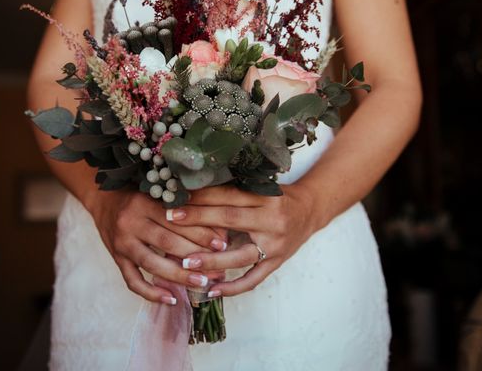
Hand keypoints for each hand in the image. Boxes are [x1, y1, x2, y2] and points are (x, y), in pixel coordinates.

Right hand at [87, 189, 227, 304]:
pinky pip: (133, 280)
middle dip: (195, 256)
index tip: (222, 244)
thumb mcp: (156, 194)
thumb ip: (181, 207)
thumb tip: (215, 224)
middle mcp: (131, 223)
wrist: (103, 200)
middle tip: (218, 267)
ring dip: (178, 276)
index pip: (177, 221)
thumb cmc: (139, 196)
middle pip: (167, 242)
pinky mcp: (116, 258)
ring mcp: (122, 243)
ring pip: (152, 264)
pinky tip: (171, 299)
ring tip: (201, 283)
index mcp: (144, 203)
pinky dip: (151, 293)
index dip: (201, 233)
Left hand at [171, 184, 322, 296]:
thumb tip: (193, 193)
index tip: (177, 198)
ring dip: (211, 260)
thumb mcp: (260, 189)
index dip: (202, 197)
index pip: (228, 196)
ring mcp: (275, 245)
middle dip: (198, 220)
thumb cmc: (278, 197)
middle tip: (171, 220)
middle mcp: (272, 220)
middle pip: (230, 219)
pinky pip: (253, 279)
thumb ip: (234, 193)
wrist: (310, 210)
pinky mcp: (277, 263)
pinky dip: (232, 287)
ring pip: (240, 255)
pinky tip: (211, 291)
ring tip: (186, 262)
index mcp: (266, 197)